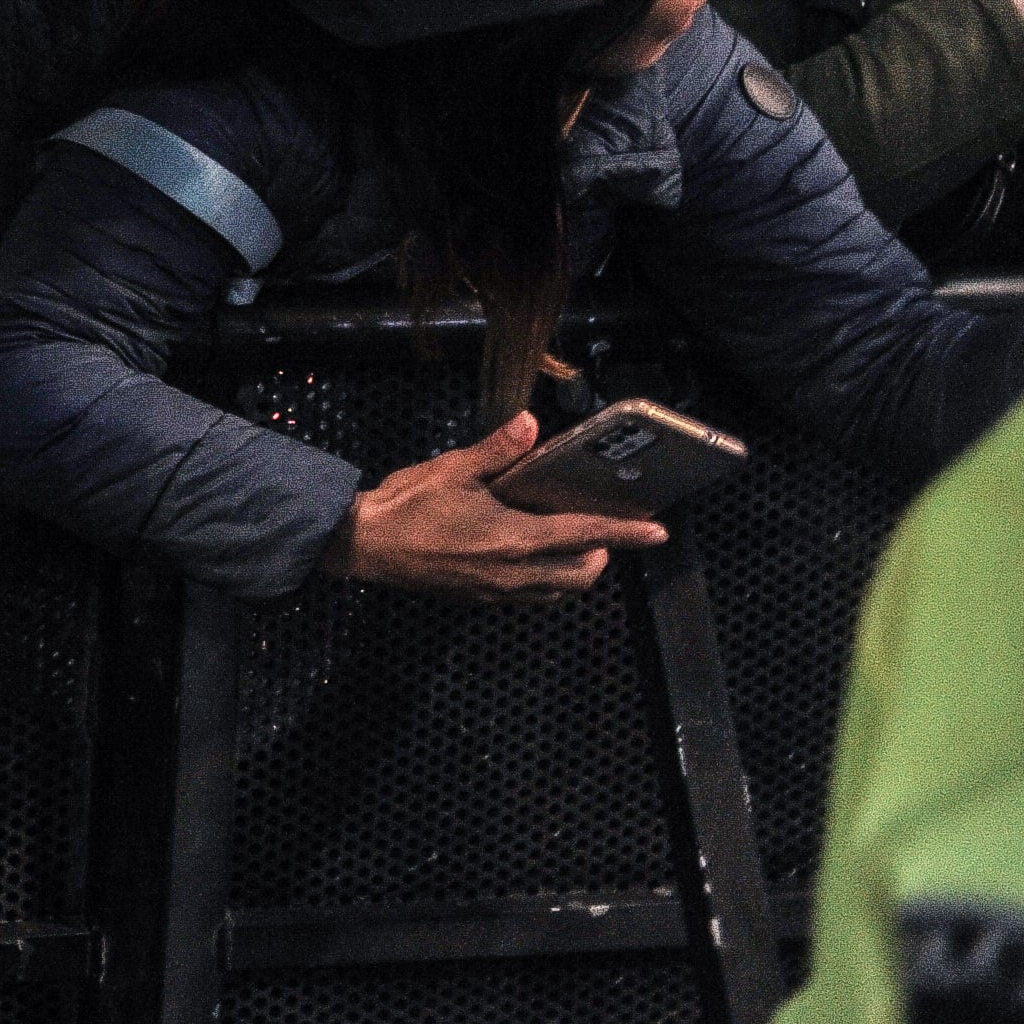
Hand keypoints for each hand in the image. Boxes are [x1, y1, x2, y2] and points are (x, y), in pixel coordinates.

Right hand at [333, 413, 663, 598]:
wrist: (366, 545)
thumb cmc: (409, 504)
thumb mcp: (454, 469)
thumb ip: (497, 451)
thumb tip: (531, 425)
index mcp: (515, 537)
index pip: (585, 535)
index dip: (625, 533)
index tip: (657, 531)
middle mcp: (516, 571)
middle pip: (583, 574)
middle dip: (602, 554)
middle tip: (600, 530)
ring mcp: (500, 590)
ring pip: (560, 591)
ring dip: (576, 571)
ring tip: (570, 544)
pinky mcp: (483, 598)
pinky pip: (533, 597)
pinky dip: (548, 581)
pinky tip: (530, 558)